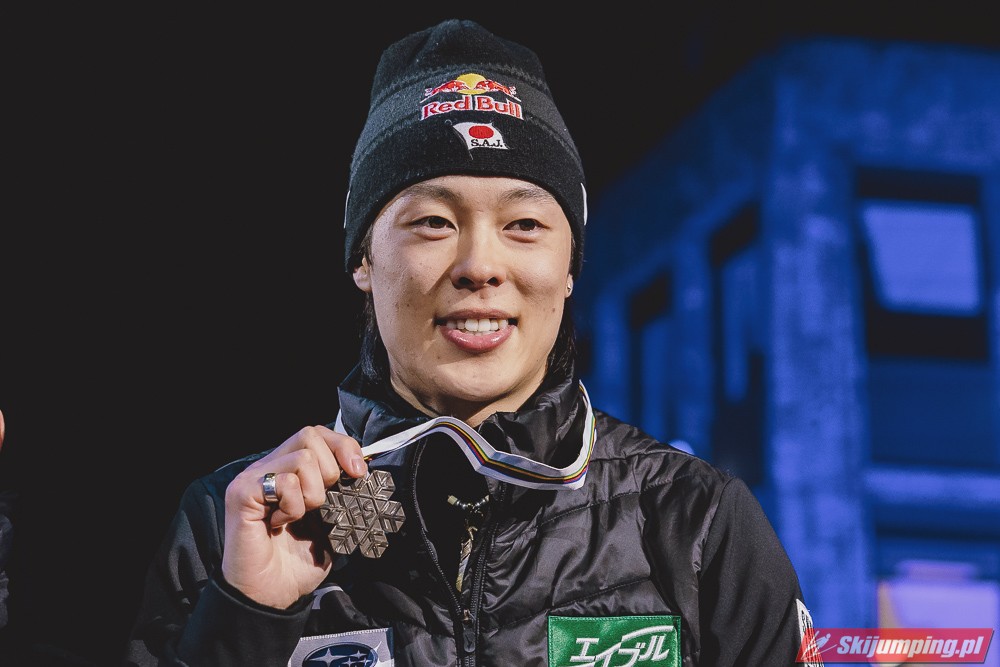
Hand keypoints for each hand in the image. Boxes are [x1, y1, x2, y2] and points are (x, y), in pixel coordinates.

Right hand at [221, 425, 366, 608]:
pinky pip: (283, 481)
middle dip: (330, 470)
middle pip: (310, 435)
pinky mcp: (242, 493)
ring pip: (302, 459)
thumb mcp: (331, 521)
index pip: (318, 433)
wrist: (271, 595)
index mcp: (289, 470)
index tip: (358, 473)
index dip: (343, 446)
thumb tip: (361, 469)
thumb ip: (341, 492)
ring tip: (300, 516)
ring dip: (313, 494)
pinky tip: (282, 523)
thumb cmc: (296, 562)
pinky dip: (293, 505)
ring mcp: (253, 478)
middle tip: (322, 503)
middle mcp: (269, 467)